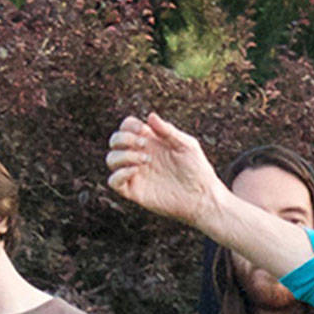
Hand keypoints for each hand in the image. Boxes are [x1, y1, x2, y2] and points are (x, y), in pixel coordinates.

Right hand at [105, 113, 227, 228]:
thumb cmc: (197, 169)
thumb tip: (150, 116)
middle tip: (144, 145)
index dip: (129, 125)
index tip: (143, 129)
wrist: (202, 197)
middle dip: (124, 138)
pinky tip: (136, 171)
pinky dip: (119, 174)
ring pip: (111, 159)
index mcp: (151, 142)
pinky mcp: (134, 191)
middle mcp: (139, 156)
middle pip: (115, 141)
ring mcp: (136, 174)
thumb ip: (168, 131)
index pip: (127, 127)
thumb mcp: (186, 145)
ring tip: (146, 160)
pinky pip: (113, 181)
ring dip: (123, 155)